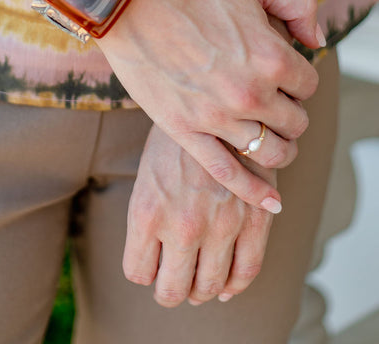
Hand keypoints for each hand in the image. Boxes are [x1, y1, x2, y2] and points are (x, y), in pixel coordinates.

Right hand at [98, 0, 322, 208]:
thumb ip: (299, 3)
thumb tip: (316, 40)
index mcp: (272, 56)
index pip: (308, 85)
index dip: (298, 79)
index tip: (282, 74)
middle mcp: (250, 92)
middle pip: (294, 123)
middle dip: (290, 113)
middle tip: (275, 103)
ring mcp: (217, 117)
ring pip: (271, 152)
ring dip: (280, 149)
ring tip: (273, 140)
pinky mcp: (185, 131)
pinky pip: (229, 173)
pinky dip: (253, 192)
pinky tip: (270, 201)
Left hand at [123, 125, 274, 306]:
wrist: (214, 100)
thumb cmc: (175, 138)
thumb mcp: (146, 174)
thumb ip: (148, 218)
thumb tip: (154, 262)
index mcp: (146, 213)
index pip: (138, 272)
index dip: (143, 271)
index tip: (149, 264)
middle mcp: (182, 225)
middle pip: (172, 290)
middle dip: (169, 291)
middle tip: (171, 283)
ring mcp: (220, 225)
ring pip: (208, 287)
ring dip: (200, 291)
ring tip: (197, 283)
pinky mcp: (253, 218)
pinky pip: (247, 270)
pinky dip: (234, 285)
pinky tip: (225, 284)